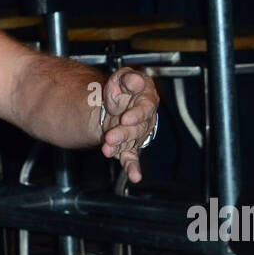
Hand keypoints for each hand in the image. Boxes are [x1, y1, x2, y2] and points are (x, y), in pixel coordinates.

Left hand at [100, 67, 159, 183]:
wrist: (112, 103)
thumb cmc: (121, 89)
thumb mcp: (122, 78)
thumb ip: (129, 79)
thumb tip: (136, 80)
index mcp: (146, 100)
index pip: (145, 108)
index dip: (137, 114)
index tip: (126, 118)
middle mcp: (145, 119)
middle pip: (138, 129)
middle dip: (124, 133)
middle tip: (110, 136)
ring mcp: (138, 134)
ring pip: (132, 143)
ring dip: (120, 147)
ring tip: (107, 148)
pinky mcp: (130, 146)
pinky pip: (132, 158)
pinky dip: (133, 167)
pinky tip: (135, 176)